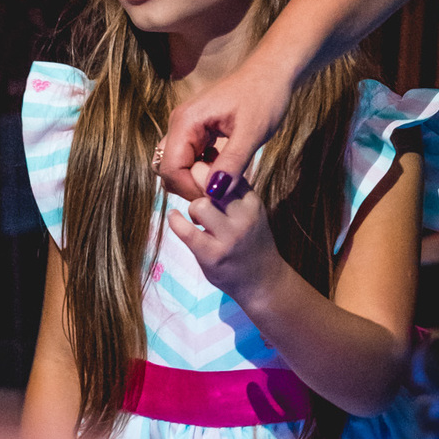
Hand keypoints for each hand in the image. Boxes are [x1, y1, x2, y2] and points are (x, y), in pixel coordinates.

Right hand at [159, 45, 295, 201]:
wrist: (272, 73)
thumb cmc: (264, 96)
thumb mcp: (252, 132)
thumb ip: (232, 163)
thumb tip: (213, 193)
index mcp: (186, 121)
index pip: (170, 169)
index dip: (190, 189)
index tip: (218, 196)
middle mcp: (179, 123)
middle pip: (169, 170)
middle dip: (191, 186)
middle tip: (222, 191)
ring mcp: (186, 127)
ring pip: (178, 166)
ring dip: (197, 179)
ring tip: (226, 179)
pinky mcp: (196, 130)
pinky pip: (190, 158)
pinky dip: (203, 170)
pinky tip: (226, 167)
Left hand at [168, 160, 285, 304]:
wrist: (263, 282)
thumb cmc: (251, 241)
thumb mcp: (249, 211)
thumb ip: (231, 190)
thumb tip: (205, 156)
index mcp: (252, 201)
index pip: (227, 170)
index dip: (210, 168)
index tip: (202, 174)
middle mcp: (243, 216)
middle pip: (212, 181)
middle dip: (197, 180)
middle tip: (193, 190)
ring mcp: (229, 237)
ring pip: (199, 204)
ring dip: (192, 208)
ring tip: (196, 217)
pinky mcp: (213, 255)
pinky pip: (185, 231)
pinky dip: (175, 221)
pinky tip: (175, 218)